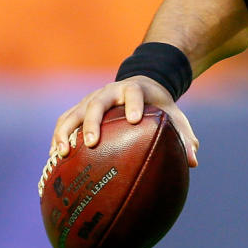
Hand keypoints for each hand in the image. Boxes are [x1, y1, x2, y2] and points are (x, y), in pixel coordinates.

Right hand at [50, 76, 199, 166]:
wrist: (141, 86)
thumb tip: (192, 162)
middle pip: (97, 103)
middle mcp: (109, 92)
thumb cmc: (158, 107)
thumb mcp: (174, 116)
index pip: (133, 93)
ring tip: (61, 154)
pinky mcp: (79, 109)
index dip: (132, 104)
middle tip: (92, 143)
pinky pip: (64, 122)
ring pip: (74, 113)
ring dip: (66, 132)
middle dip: (93, 122)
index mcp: (134, 90)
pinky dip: (58, 138)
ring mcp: (91, 100)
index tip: (133, 119)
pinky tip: (55, 159)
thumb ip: (184, 136)